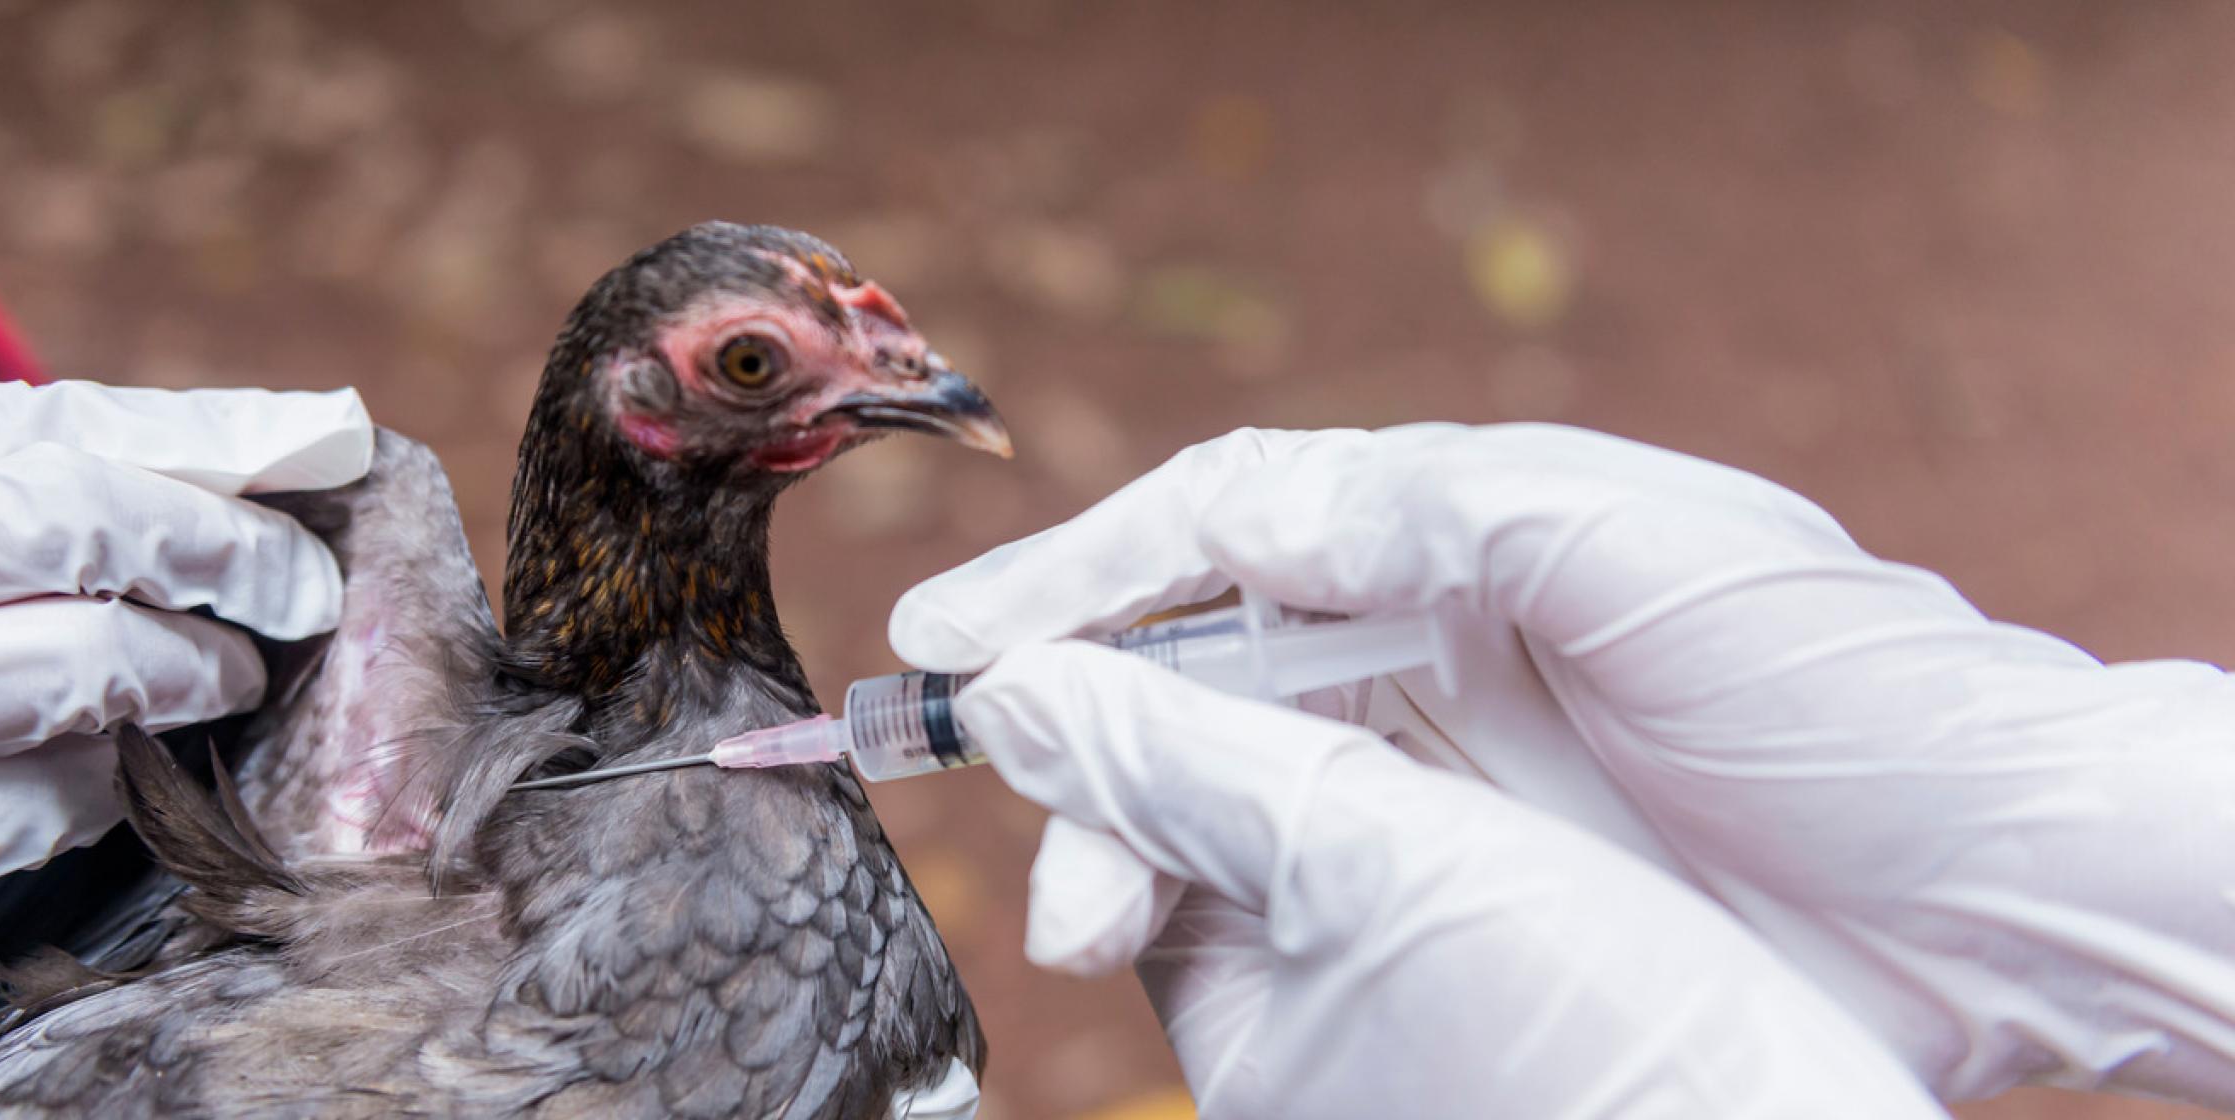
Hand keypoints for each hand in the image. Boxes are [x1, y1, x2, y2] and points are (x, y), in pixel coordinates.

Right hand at [0, 379, 372, 1085]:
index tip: (320, 439)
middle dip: (230, 548)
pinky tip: (121, 774)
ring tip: (232, 676)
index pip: (48, 428)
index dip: (206, 435)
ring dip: (185, 676)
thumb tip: (147, 471)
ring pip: (83, 677)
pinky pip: (26, 809)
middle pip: (87, 527)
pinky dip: (98, 785)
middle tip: (305, 582)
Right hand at [894, 425, 2234, 1110]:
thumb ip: (1440, 506)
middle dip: (1075, 726)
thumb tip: (1243, 509)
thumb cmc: (1839, 682)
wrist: (1996, 877)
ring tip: (1089, 923)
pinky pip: (1295, 894)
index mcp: (1445, 533)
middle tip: (998, 799)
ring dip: (1131, 840)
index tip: (957, 634)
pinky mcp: (1462, 897)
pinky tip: (1170, 956)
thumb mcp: (1646, 545)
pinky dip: (1216, 919)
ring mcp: (1433, 779)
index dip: (1076, 576)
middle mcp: (1417, 646)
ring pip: (1224, 793)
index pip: (1219, 531)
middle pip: (1192, 670)